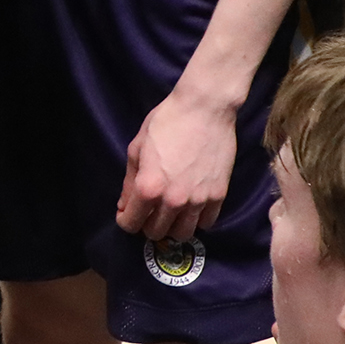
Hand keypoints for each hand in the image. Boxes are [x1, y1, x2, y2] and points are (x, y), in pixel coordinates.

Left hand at [116, 83, 238, 241]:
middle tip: (148, 210)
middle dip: (147, 224)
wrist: (205, 109)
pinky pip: (207, 223)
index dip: (125, 220)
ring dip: (172, 226)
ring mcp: (199, 201)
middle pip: (156, 233)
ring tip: (170, 211)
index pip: (131, 224)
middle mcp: (173, 201)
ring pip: (182, 234)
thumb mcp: (137, 149)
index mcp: (148, 188)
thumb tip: (125, 205)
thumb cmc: (166, 122)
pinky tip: (191, 207)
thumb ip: (129, 182)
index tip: (127, 213)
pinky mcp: (219, 195)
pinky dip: (196, 220)